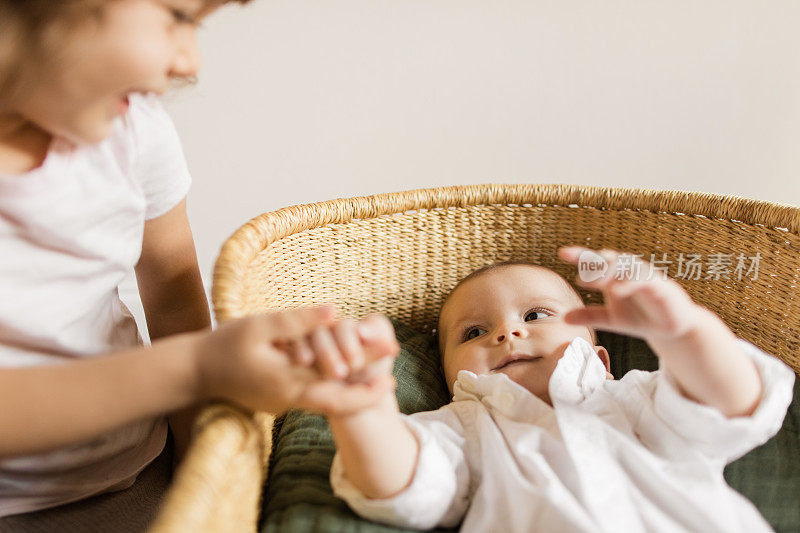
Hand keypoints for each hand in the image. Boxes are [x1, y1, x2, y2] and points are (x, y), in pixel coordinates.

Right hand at [193, 306, 394, 415]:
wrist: (195, 372)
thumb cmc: (224, 345)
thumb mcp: (259, 326)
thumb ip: (298, 321)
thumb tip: (336, 313)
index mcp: (286, 383)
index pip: (335, 391)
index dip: (366, 384)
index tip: (391, 372)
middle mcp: (290, 399)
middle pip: (338, 398)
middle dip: (367, 386)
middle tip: (393, 369)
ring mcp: (285, 403)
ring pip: (326, 398)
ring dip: (351, 384)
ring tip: (377, 366)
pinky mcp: (280, 400)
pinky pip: (312, 393)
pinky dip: (332, 383)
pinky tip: (347, 367)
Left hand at [558, 246, 704, 342]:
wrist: (671, 329)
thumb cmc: (641, 317)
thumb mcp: (611, 320)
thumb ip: (590, 316)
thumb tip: (563, 318)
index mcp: (615, 275)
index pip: (596, 262)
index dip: (580, 255)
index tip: (562, 253)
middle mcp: (629, 271)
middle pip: (611, 259)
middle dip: (595, 263)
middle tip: (581, 274)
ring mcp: (645, 276)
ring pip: (628, 266)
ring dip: (613, 271)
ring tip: (597, 282)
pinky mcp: (661, 286)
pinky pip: (645, 280)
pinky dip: (631, 283)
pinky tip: (617, 290)